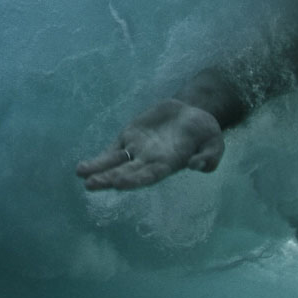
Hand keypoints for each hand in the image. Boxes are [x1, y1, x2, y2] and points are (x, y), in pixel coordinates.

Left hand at [76, 99, 223, 190]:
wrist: (192, 113)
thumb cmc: (205, 132)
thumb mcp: (215, 143)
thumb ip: (209, 157)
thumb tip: (195, 166)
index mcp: (167, 165)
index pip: (148, 174)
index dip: (134, 179)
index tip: (120, 183)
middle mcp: (148, 161)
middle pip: (126, 172)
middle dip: (109, 179)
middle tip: (92, 184)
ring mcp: (136, 150)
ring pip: (114, 164)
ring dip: (98, 171)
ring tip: (82, 175)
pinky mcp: (129, 137)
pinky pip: (110, 151)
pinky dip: (97, 160)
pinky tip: (81, 169)